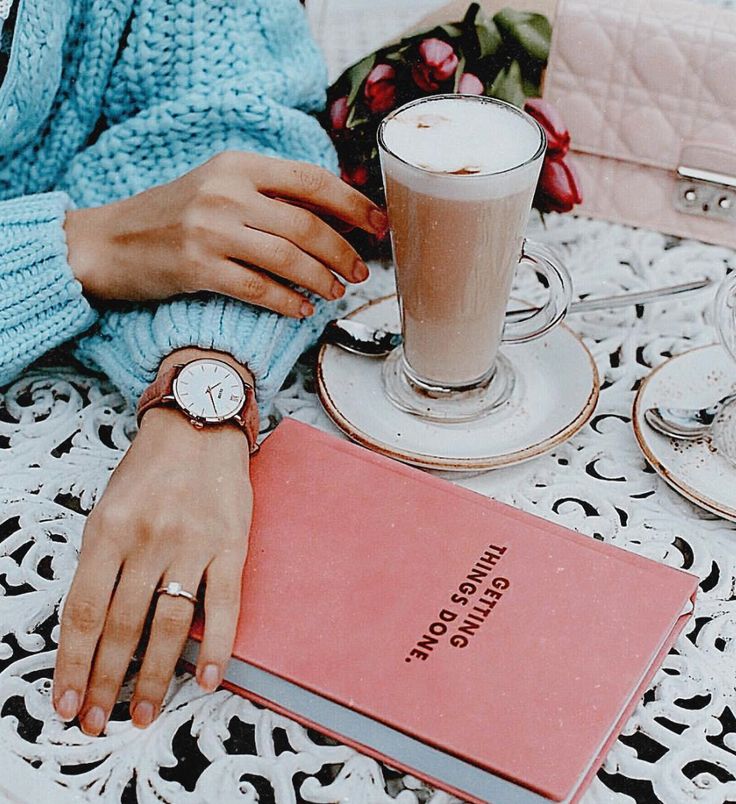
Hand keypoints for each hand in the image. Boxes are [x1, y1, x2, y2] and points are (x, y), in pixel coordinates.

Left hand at [53, 353, 252, 733]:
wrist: (200, 424)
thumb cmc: (151, 468)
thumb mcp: (109, 506)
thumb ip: (103, 561)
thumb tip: (97, 626)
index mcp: (108, 530)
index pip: (82, 611)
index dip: (71, 663)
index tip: (66, 701)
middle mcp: (147, 540)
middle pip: (121, 626)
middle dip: (105, 682)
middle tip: (97, 721)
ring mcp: (192, 544)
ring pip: (169, 624)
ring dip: (155, 677)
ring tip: (144, 714)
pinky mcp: (231, 545)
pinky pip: (224, 605)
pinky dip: (216, 646)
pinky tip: (208, 678)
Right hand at [65, 151, 387, 318]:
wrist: (109, 242)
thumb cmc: (171, 215)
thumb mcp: (218, 186)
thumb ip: (267, 193)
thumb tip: (329, 215)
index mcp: (238, 164)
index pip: (311, 180)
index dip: (353, 205)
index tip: (378, 225)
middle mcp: (227, 192)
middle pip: (307, 225)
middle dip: (344, 252)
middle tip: (360, 271)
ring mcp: (210, 230)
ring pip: (289, 258)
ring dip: (322, 279)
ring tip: (337, 292)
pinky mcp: (197, 268)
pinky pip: (259, 288)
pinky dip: (288, 301)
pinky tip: (302, 309)